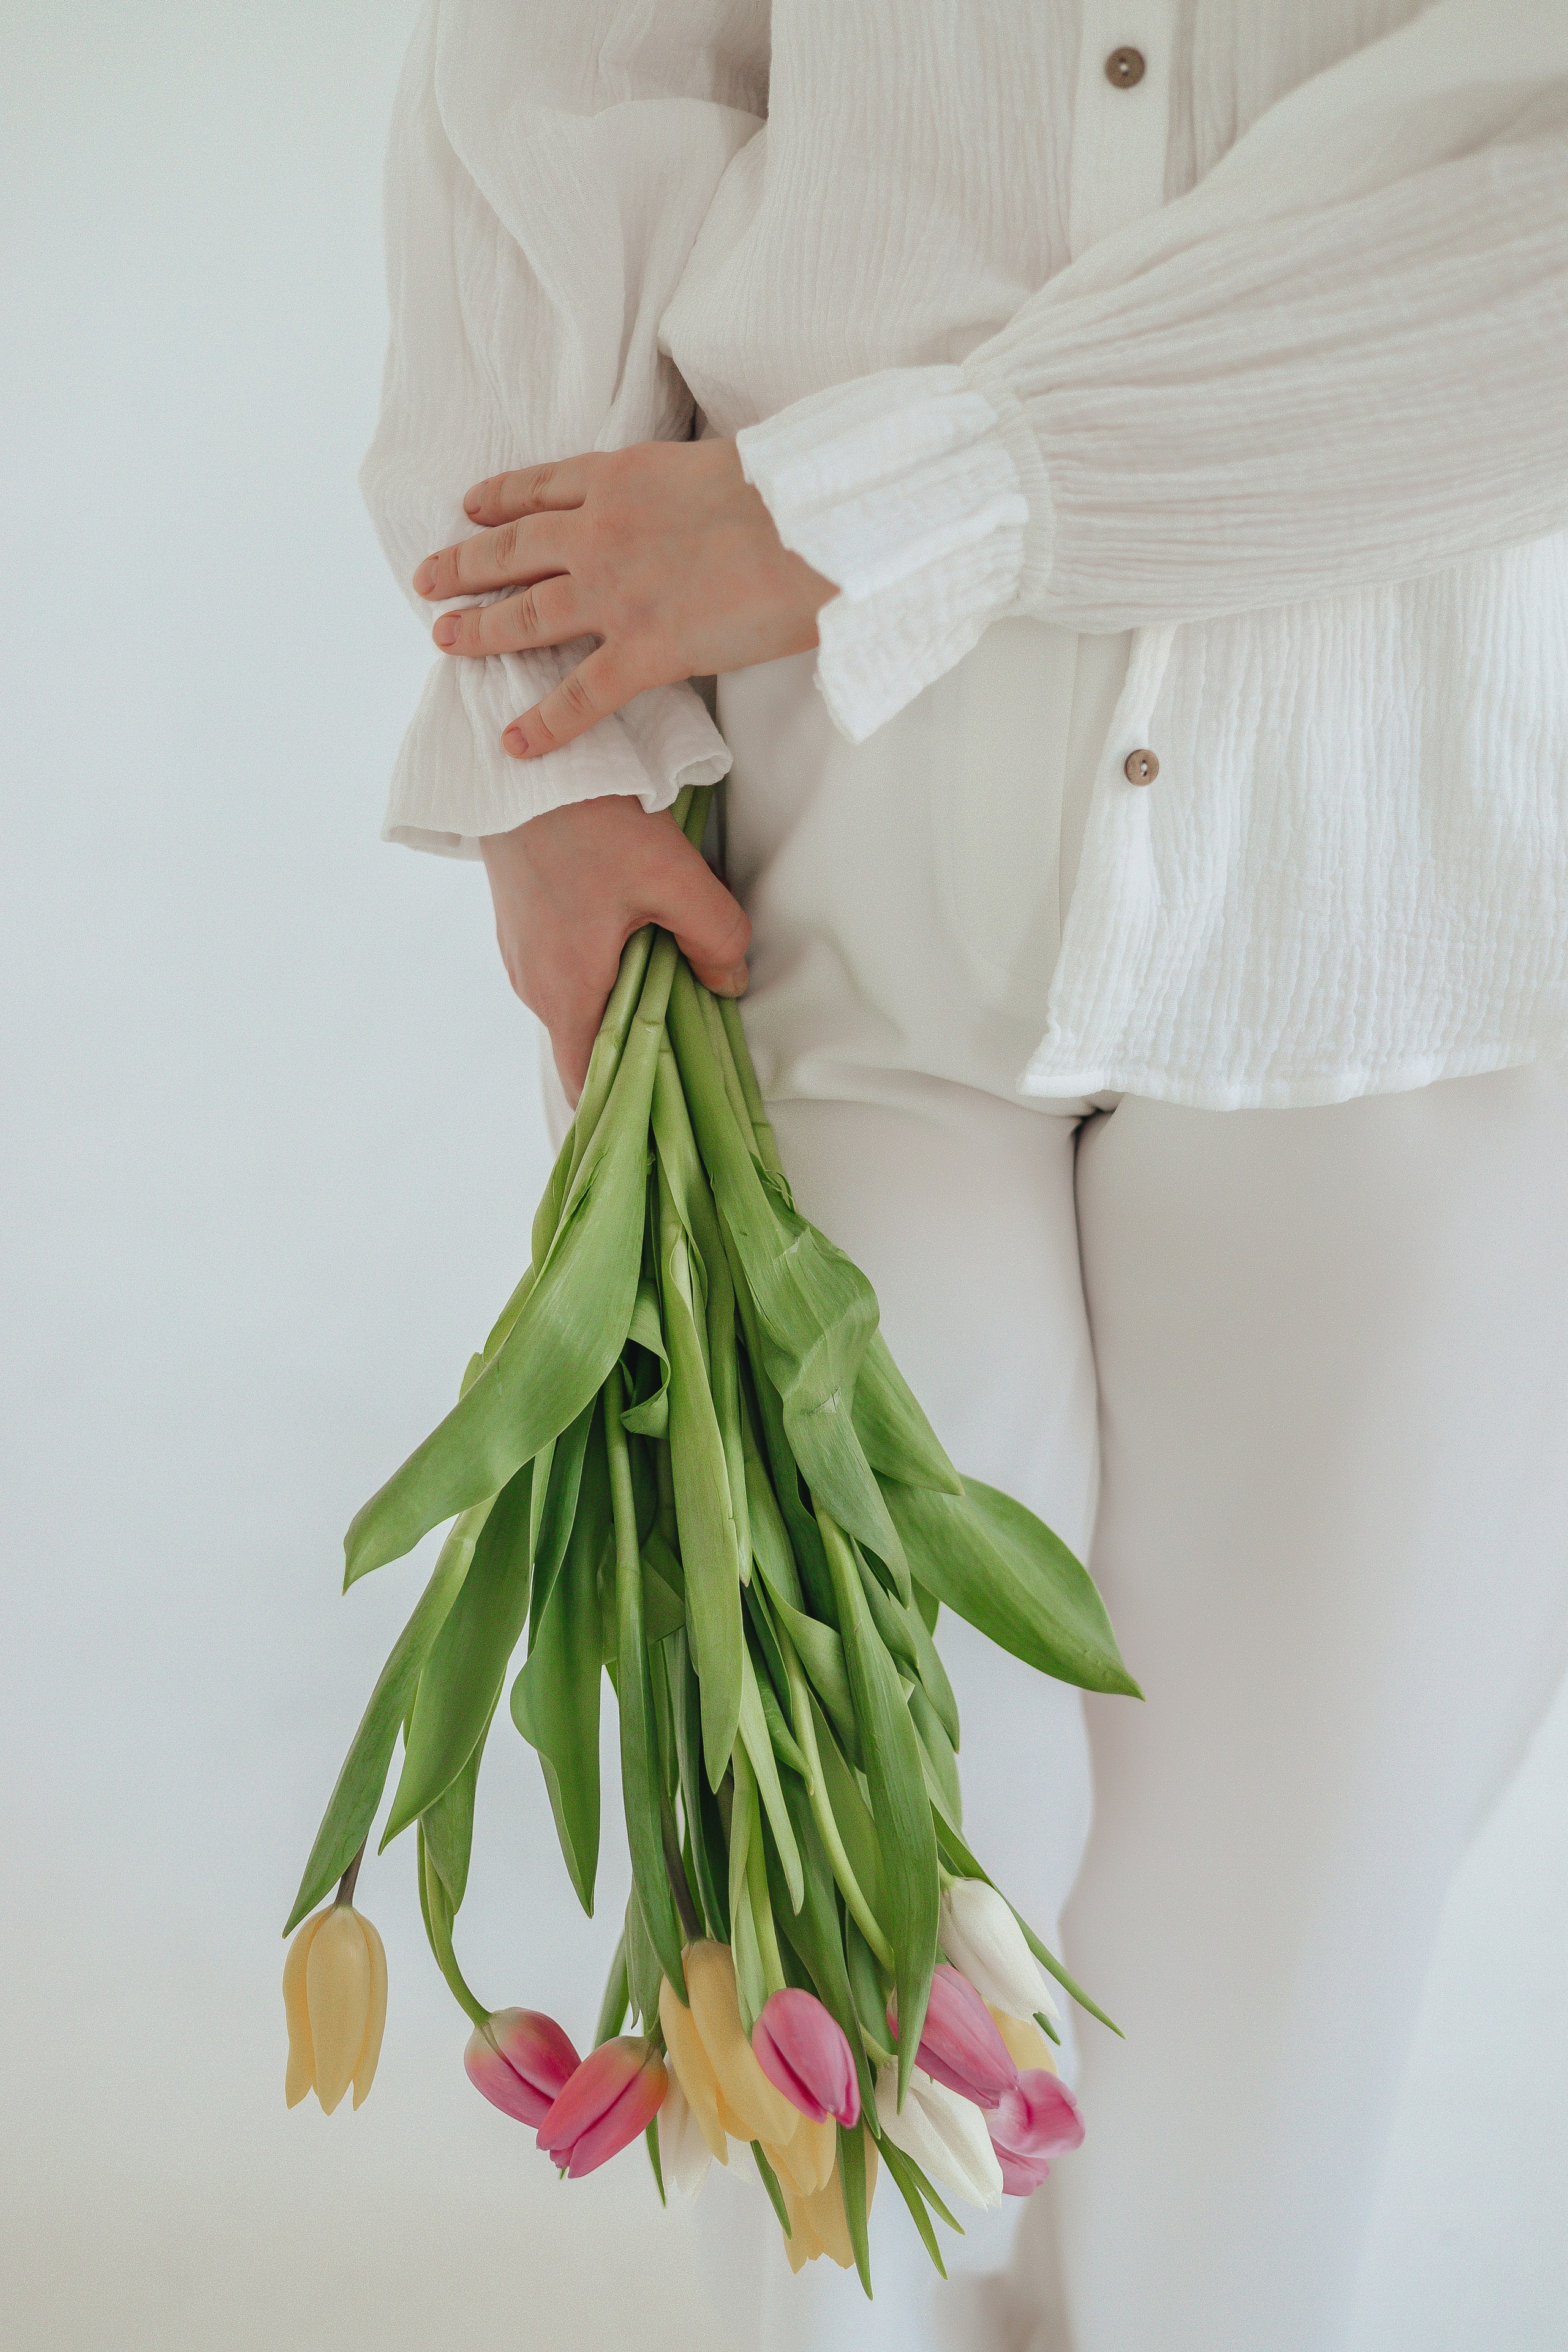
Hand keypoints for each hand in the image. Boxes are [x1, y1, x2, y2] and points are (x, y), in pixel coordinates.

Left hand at [413, 438, 834, 757]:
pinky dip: (543, 724)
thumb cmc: (794, 492)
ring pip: (526, 615)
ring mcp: (614, 594)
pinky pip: (578, 696)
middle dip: (464, 565)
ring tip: (445, 641)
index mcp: (621, 478)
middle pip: (512, 550)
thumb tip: (705, 513)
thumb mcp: (725, 467)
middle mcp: (600, 532)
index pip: (541, 487)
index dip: (498, 499)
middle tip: (427, 582)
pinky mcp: (643, 652)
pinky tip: (513, 743)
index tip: (468, 508)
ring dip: (480, 631)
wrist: (816, 526)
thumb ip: (690, 493)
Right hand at [481, 794, 750, 1102]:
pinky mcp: (521, 924)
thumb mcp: (673, 878)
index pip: (588, 1085)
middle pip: (589, 1046)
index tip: (670, 1107)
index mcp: (565, 993)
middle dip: (640, 1050)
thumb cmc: (591, 822)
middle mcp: (533, 985)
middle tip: (692, 1036)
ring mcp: (520, 954)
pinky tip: (636, 940)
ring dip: (622, 1003)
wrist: (521, 763)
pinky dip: (601, 972)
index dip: (630, 1105)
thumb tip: (731, 982)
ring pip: (578, 1005)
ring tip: (672, 983)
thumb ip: (716, 938)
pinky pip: (565, 970)